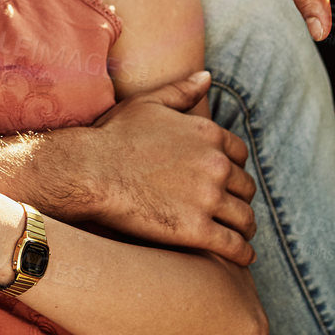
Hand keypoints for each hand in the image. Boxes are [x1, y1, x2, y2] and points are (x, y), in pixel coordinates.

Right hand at [90, 71, 257, 263]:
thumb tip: (207, 76)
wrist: (89, 171)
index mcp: (208, 134)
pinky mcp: (197, 230)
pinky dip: (243, 254)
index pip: (240, 154)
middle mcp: (216, 165)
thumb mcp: (148, 103)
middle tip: (231, 208)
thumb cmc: (113, 136)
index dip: (235, 168)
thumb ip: (182, 90)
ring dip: (245, 227)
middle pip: (245, 187)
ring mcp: (208, 199)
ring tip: (239, 234)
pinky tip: (242, 258)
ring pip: (244, 218)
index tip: (227, 179)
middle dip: (240, 197)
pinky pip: (234, 246)